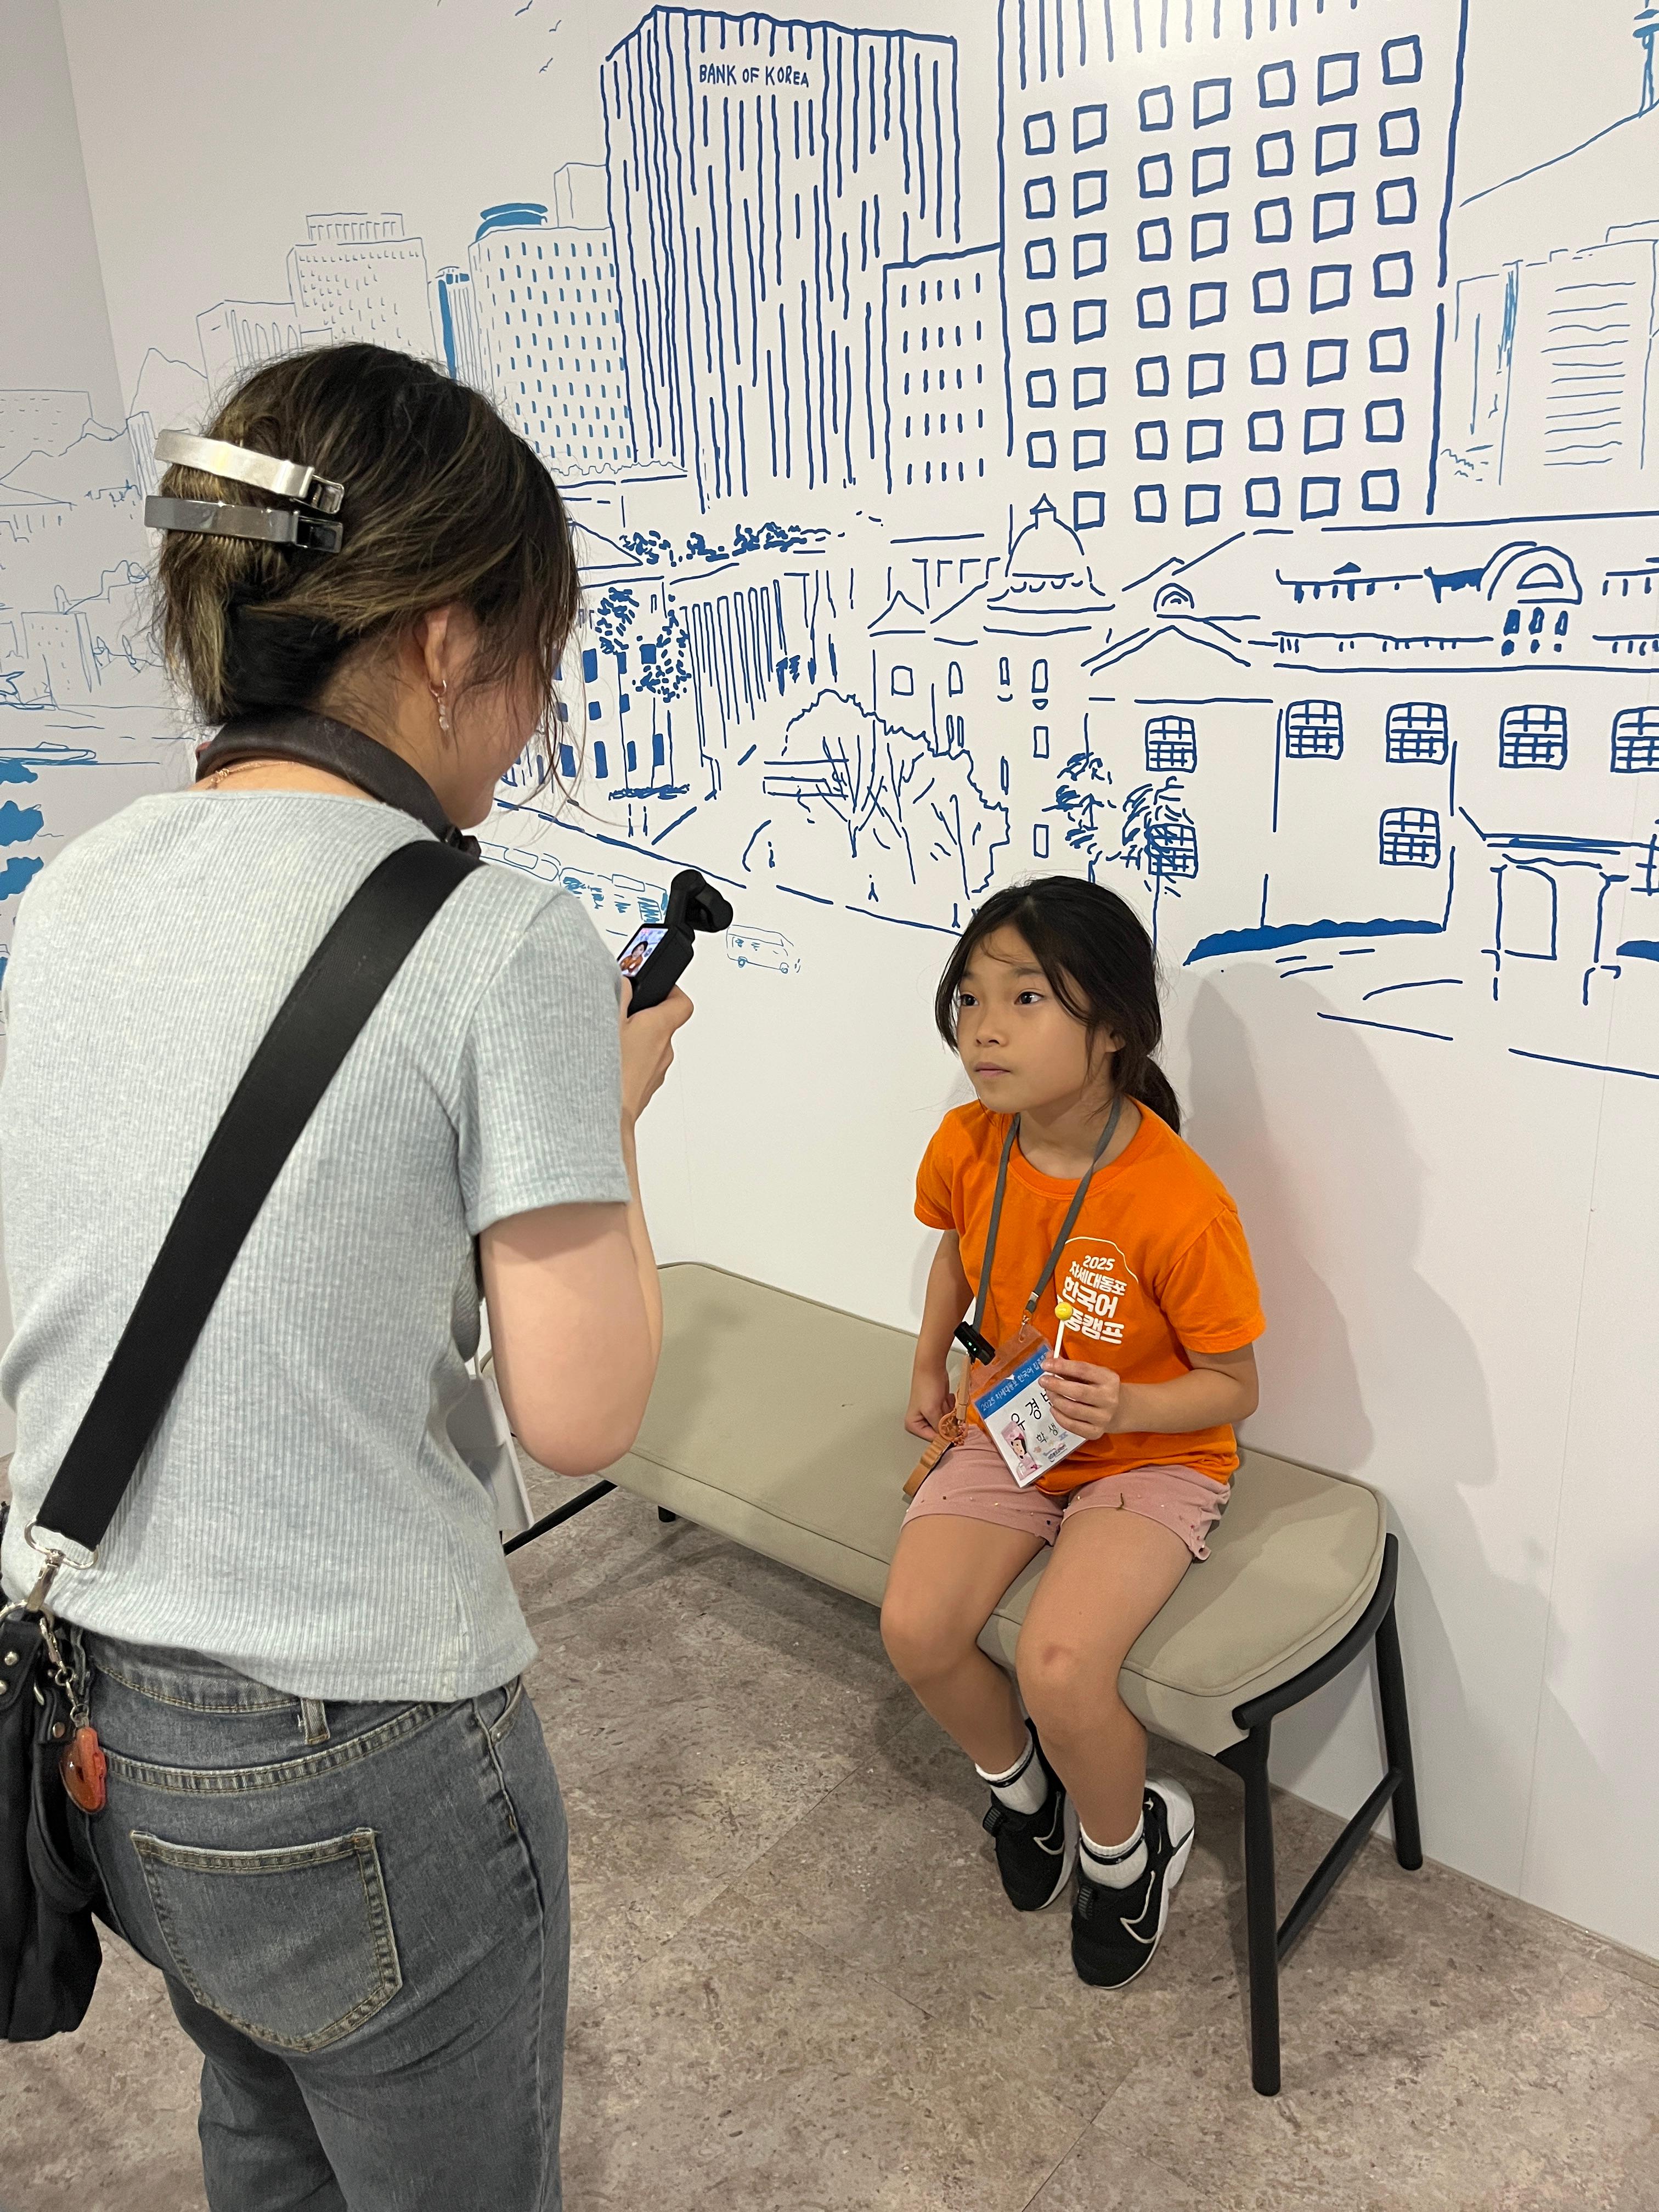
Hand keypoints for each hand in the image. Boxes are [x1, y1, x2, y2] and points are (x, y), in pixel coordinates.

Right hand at [619, 983, 692, 1122]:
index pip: (682, 1003)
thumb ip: (620, 995)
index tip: (658, 988)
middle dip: (642, 1018)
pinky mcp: (645, 1090)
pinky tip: (606, 1065)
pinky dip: (629, 1063)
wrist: (602, 1117)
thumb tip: (627, 983)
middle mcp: (664, 1051)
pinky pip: (640, 1069)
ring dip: (634, 1043)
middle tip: (619, 1015)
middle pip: (661, 1025)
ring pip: (649, 1049)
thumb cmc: (607, 1072)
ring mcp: (656, 1073)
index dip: (671, 992)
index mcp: (659, 1029)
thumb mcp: (607, 1020)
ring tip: (607, 1043)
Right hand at [905, 1364, 952, 1439]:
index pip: (932, 1439)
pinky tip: (948, 1399)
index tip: (955, 1435)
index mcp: (913, 1424)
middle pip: (940, 1431)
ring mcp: (931, 1413)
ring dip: (952, 1415)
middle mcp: (921, 1421)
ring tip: (947, 1403)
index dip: (944, 1437)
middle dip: (949, 1423)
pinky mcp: (940, 1406)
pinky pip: (950, 1414)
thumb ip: (940, 1427)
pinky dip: (953, 1409)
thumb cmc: (926, 1385)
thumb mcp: (932, 1411)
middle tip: (951, 1414)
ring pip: (947, 1423)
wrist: (932, 1367)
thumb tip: (949, 1438)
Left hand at [1042, 1355, 1122, 1439]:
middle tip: (1043, 1380)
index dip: (1062, 1366)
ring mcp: (1103, 1417)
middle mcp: (1109, 1399)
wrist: (1119, 1410)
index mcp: (1109, 1379)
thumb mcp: (1090, 1374)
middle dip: (1056, 1385)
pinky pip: (1072, 1426)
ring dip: (1055, 1400)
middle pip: (1078, 1392)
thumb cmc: (1098, 1387)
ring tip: (1049, 1393)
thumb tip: (1048, 1358)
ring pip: (1073, 1410)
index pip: (1083, 1370)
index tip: (1045, 1365)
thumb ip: (1069, 1367)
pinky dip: (1059, 1417)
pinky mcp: (1096, 1432)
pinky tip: (1054, 1408)